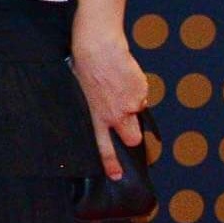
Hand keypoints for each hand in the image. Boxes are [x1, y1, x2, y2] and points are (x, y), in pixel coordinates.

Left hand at [72, 11, 154, 178]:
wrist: (98, 46)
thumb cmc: (84, 66)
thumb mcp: (81, 92)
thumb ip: (95, 108)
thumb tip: (104, 113)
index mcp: (97, 116)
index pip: (104, 145)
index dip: (111, 162)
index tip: (116, 176)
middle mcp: (116, 114)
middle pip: (134, 139)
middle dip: (133, 135)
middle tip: (126, 122)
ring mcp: (131, 103)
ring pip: (138, 113)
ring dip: (132, 105)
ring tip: (119, 87)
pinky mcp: (141, 90)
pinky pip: (142, 94)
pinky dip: (136, 89)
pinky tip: (124, 76)